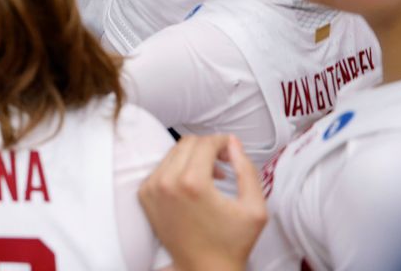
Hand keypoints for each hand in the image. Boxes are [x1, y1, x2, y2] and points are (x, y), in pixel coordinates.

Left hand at [139, 134, 266, 270]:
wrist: (204, 269)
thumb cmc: (232, 243)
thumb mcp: (255, 208)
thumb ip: (247, 169)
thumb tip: (232, 143)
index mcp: (192, 183)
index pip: (204, 143)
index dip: (221, 142)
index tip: (231, 151)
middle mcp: (166, 182)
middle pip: (186, 143)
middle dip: (208, 147)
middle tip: (225, 162)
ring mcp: (151, 189)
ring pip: (172, 153)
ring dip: (193, 157)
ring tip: (212, 176)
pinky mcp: (145, 196)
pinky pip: (161, 168)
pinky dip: (178, 169)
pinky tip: (195, 185)